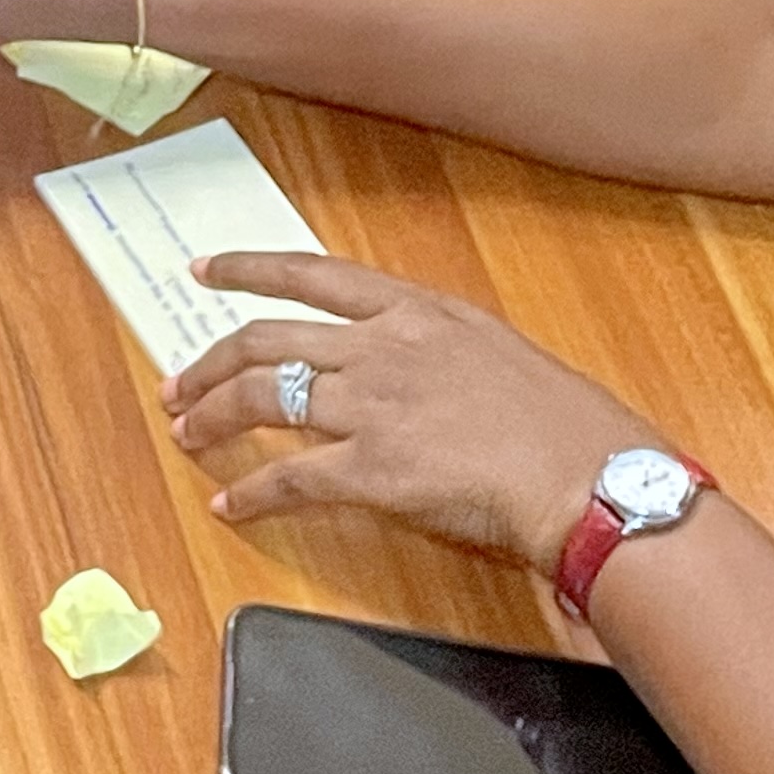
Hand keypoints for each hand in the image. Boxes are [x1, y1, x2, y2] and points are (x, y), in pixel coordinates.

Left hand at [163, 255, 640, 571]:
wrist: (595, 478)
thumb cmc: (569, 426)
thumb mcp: (498, 354)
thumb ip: (438, 353)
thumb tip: (405, 372)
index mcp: (418, 311)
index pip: (311, 275)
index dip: (247, 269)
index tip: (204, 271)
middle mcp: (384, 346)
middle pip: (265, 340)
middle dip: (209, 363)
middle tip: (178, 385)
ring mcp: (373, 405)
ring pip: (262, 398)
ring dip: (213, 418)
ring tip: (187, 436)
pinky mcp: (371, 468)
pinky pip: (288, 478)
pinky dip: (252, 493)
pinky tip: (232, 505)